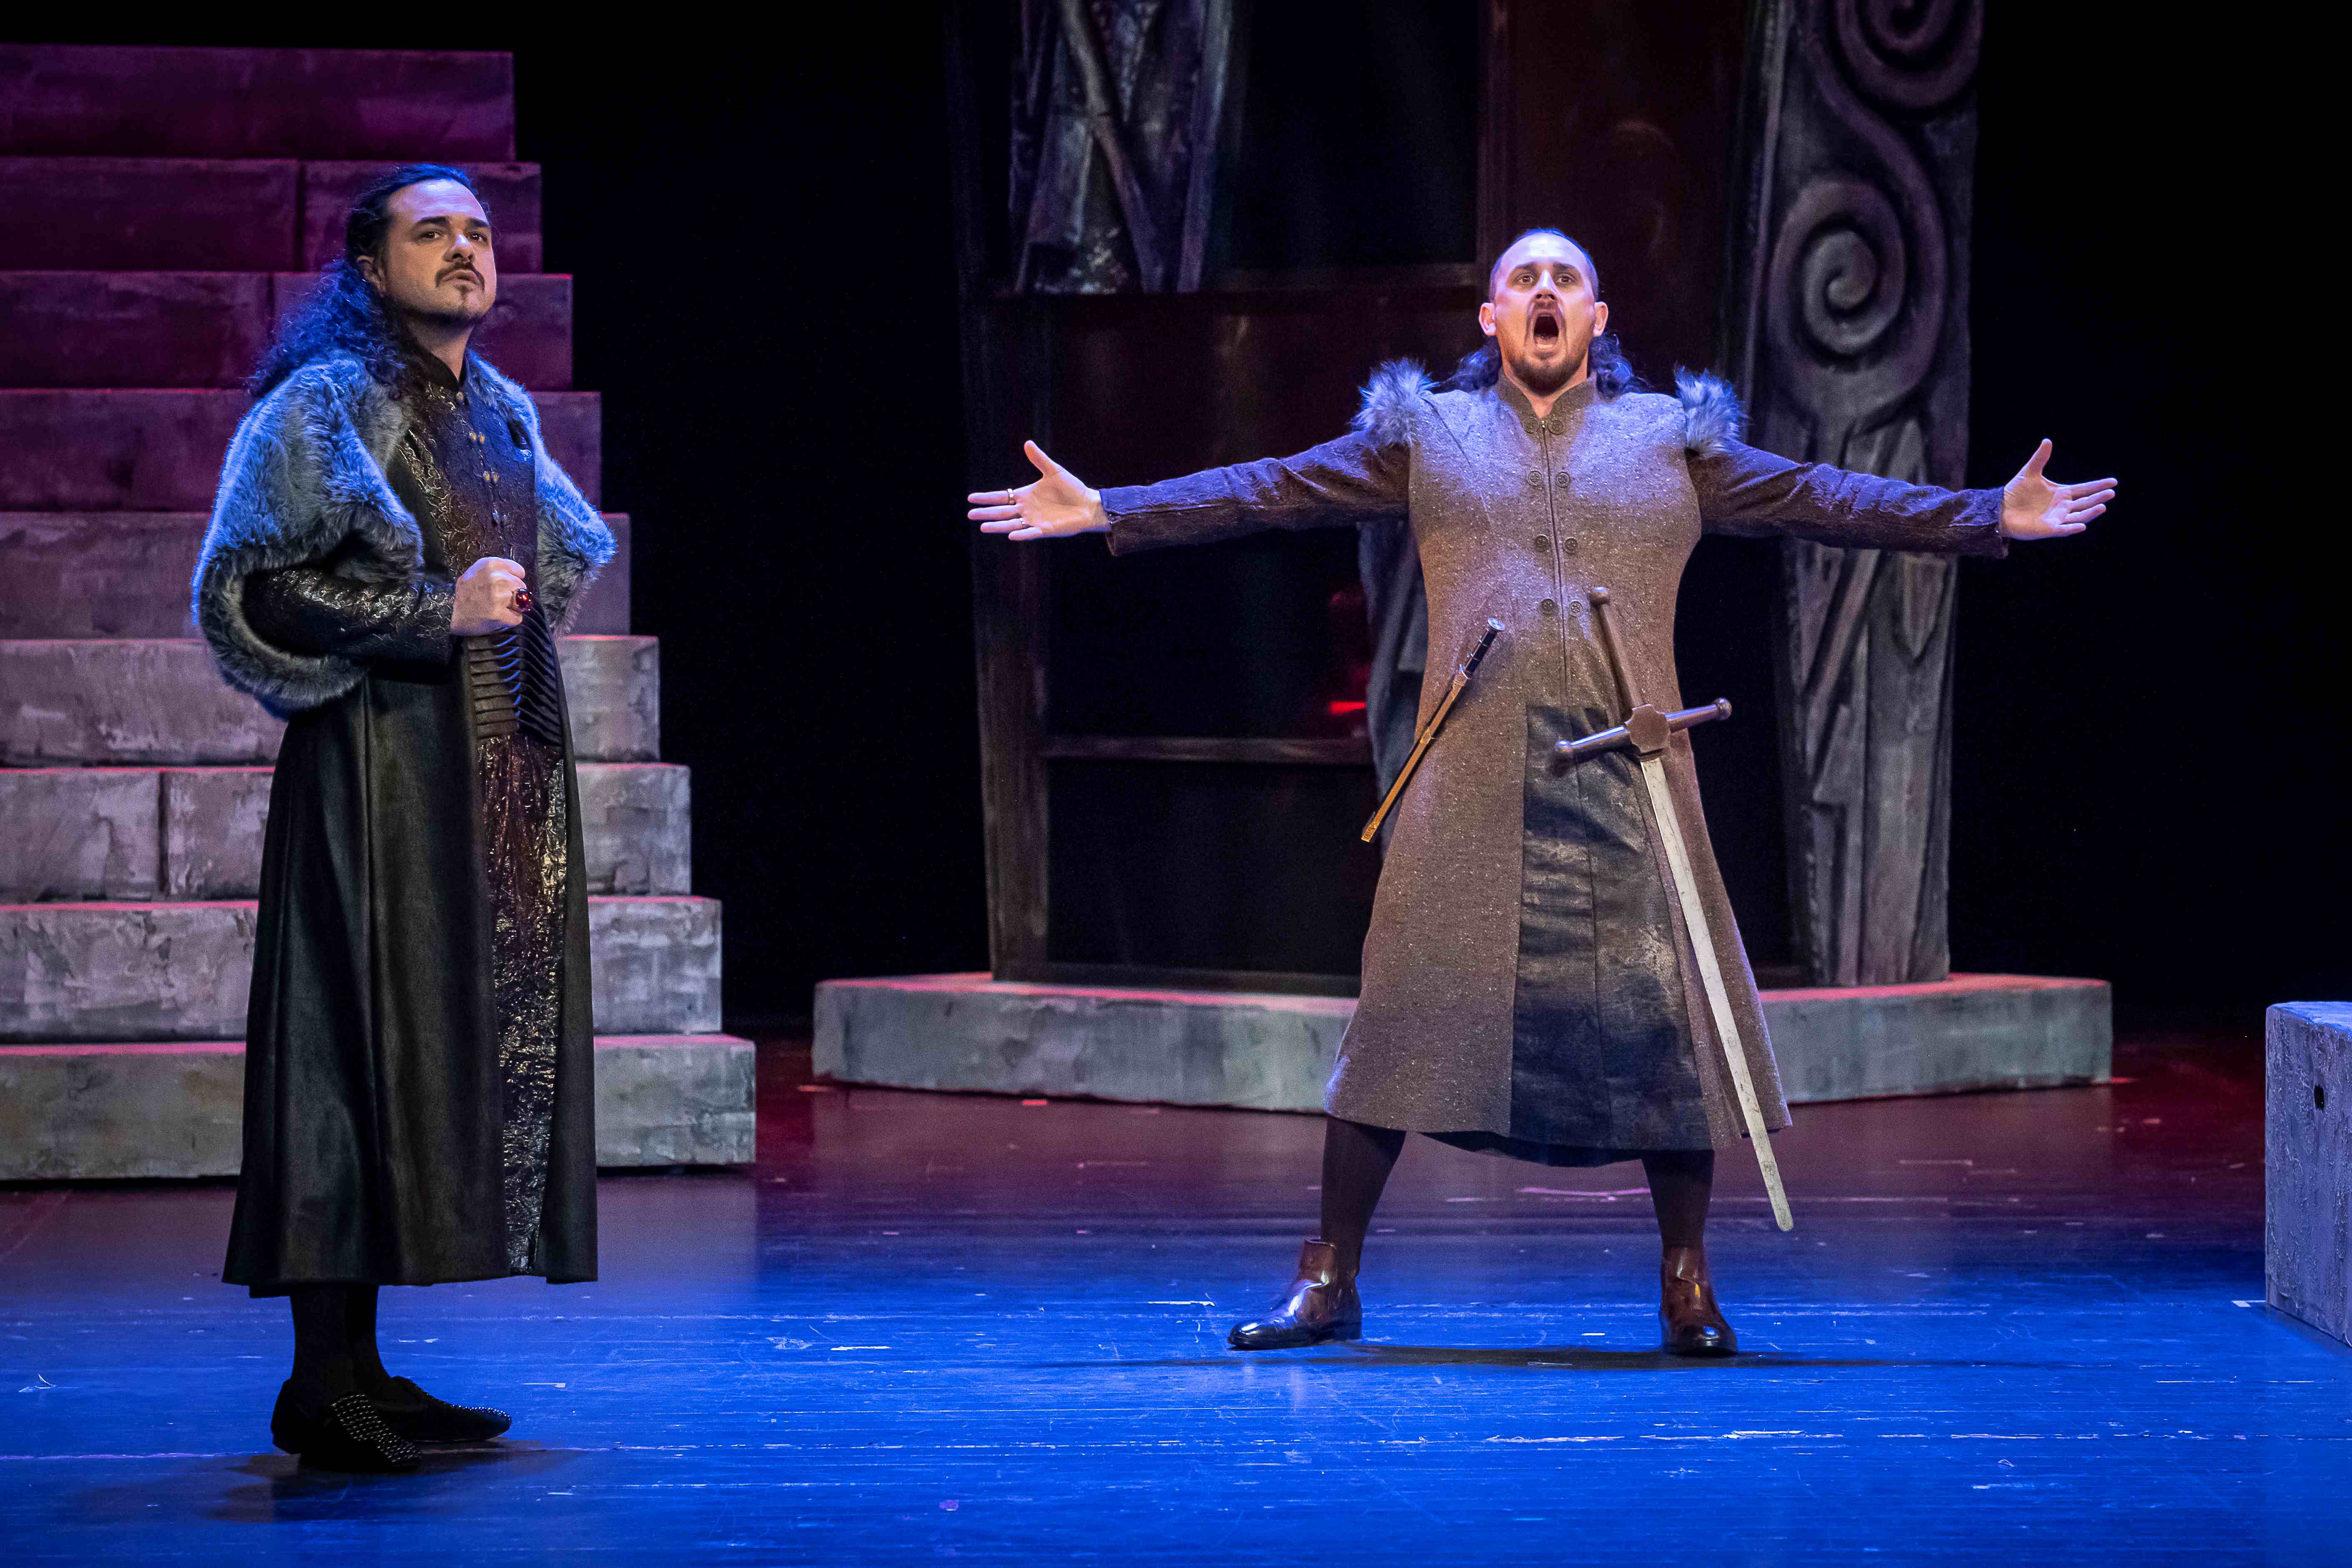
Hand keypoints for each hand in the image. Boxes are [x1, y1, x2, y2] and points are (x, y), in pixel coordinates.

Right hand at [451, 556, 528, 635]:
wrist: (448, 613)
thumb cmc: (464, 594)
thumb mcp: (475, 573)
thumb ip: (494, 571)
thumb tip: (516, 575)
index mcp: (490, 565)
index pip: (517, 571)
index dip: (514, 580)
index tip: (508, 586)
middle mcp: (495, 577)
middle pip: (520, 587)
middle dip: (513, 595)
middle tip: (497, 600)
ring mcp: (497, 595)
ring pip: (520, 602)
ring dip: (511, 607)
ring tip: (496, 608)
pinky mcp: (498, 613)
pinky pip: (516, 617)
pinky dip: (510, 620)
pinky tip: (497, 618)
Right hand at [967, 441, 1107, 540]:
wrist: (1088, 504)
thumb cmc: (1072, 488)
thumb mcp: (1054, 471)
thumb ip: (1039, 459)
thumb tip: (1027, 442)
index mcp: (1025, 495)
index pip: (1001, 496)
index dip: (986, 497)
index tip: (971, 498)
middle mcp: (1026, 509)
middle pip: (1002, 511)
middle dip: (986, 513)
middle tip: (970, 514)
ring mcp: (1034, 520)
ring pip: (1011, 524)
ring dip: (997, 526)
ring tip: (983, 527)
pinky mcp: (1045, 530)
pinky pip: (1030, 533)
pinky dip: (1021, 534)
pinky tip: (1011, 535)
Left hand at [2000, 440, 2116, 540]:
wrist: (2001, 508)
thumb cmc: (2016, 492)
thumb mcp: (2029, 472)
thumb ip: (2040, 458)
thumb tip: (2047, 440)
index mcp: (2062, 493)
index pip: (2084, 488)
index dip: (2098, 485)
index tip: (2113, 482)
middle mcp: (2063, 506)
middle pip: (2085, 502)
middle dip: (2098, 498)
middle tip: (2111, 492)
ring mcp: (2057, 518)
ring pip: (2079, 516)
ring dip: (2090, 512)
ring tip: (2102, 506)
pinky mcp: (2048, 529)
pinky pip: (2063, 529)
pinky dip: (2072, 528)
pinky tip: (2082, 525)